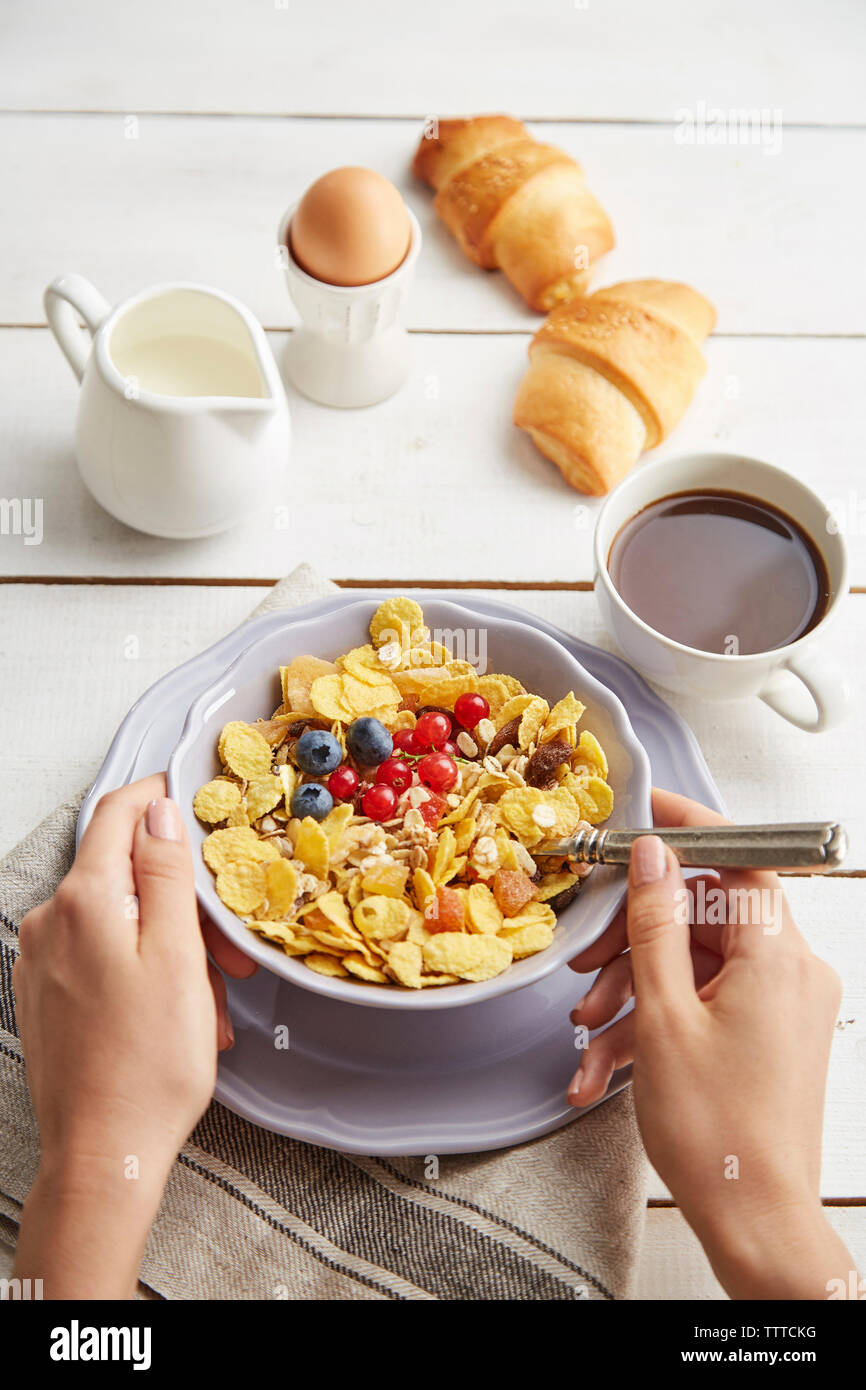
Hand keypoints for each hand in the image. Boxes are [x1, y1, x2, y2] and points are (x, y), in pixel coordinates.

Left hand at [13, 774, 255, 1296]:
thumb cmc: (146, 1067)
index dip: (162, 797)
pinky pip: (104, 956)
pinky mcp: (47, 992)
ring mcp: (43, 959)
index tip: (200, 801)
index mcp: (84, 900)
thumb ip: (165, 872)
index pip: (119, 812)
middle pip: (125, 873)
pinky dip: (146, 970)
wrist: (103, 1155)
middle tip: (229, 946)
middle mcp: (52, 921)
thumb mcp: (178, 954)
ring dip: (173, 944)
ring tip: (210, 998)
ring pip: (121, 918)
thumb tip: (161, 811)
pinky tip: (179, 1012)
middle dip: (184, 899)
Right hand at [566, 787, 853, 1298]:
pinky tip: (606, 1065)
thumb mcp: (663, 1015)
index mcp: (777, 956)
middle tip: (587, 965)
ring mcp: (779, 1005)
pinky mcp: (765, 1035)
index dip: (691, 827)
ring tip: (588, 1034)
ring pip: (694, 965)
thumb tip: (651, 855)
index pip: (741, 856)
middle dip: (634, 941)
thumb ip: (654, 924)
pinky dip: (655, 1025)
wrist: (756, 1223)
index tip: (645, 810)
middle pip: (704, 916)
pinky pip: (703, 1004)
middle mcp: (789, 972)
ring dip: (632, 994)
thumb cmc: (718, 1133)